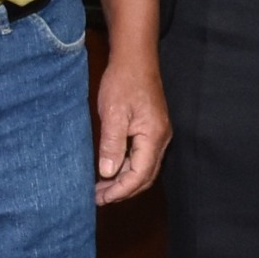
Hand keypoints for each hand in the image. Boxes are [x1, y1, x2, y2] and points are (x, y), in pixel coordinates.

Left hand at [92, 52, 170, 203]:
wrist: (135, 59)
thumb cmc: (124, 82)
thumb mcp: (113, 113)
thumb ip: (112, 144)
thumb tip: (108, 172)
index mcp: (153, 137)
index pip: (139, 175)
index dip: (120, 190)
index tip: (101, 198)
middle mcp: (160, 139)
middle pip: (145, 176)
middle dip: (123, 191)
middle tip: (98, 198)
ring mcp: (157, 135)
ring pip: (143, 169)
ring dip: (123, 181)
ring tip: (101, 188)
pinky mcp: (151, 131)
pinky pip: (141, 157)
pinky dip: (126, 168)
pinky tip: (110, 169)